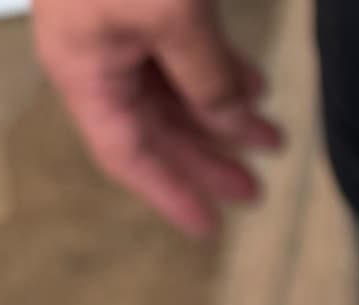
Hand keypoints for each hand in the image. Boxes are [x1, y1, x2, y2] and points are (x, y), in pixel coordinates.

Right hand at [33, 0, 282, 235]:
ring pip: (172, 87)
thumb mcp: (175, 18)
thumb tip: (234, 122)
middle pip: (153, 126)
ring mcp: (117, 20)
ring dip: (222, 115)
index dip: (169, 192)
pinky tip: (253, 82)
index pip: (126, 153)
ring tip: (273, 139)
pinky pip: (181, 49)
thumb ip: (207, 78)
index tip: (209, 228)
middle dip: (207, 157)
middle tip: (258, 192)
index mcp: (85, 67)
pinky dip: (218, 71)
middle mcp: (95, 49)